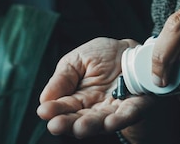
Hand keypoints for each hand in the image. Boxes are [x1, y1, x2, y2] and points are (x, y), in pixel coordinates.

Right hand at [37, 37, 156, 138]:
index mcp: (77, 99)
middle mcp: (94, 109)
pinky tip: (110, 122)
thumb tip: (44, 99)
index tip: (44, 111)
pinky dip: (120, 119)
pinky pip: (129, 114)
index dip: (54, 111)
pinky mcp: (136, 107)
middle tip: (57, 125)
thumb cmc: (103, 56)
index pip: (63, 109)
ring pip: (101, 122)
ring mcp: (114, 110)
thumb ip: (62, 78)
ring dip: (91, 126)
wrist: (132, 51)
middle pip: (79, 121)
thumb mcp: (77, 60)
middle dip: (68, 124)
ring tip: (81, 127)